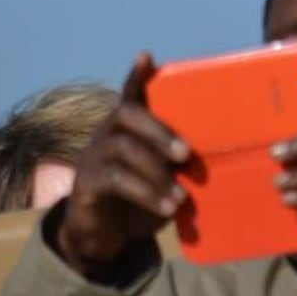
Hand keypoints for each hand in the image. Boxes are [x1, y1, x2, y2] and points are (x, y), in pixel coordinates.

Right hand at [56, 53, 190, 276]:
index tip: (147, 56)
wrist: (105, 239)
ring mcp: (91, 156)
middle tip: (186, 154)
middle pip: (126, 115)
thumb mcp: (163, 179)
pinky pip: (115, 180)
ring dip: (156, 172)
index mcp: (126, 128)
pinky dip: (145, 193)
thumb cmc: (142, 201)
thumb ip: (176, 164)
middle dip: (159, 130)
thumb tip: (211, 160)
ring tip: (180, 197)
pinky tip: (167, 206)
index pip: (129, 95)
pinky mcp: (85, 183)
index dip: (136, 76)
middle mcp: (105, 134)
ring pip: (123, 149)